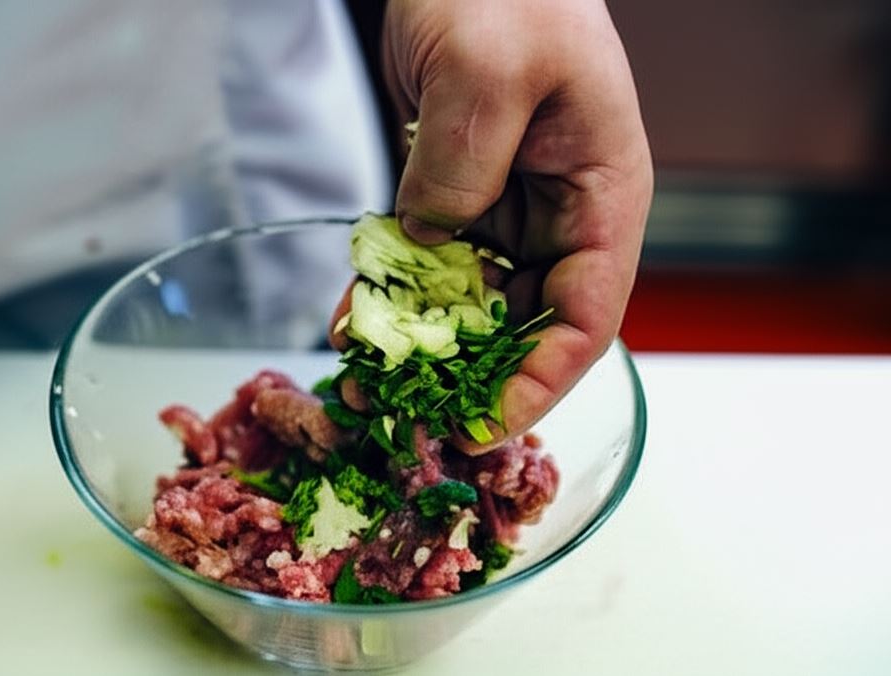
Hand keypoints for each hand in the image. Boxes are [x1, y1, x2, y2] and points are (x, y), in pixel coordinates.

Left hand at [382, 0, 652, 449]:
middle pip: (527, 323)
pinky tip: (353, 321)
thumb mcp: (488, 69)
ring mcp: (506, 208)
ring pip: (473, 303)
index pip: (587, 316)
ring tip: (368, 380)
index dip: (540, 382)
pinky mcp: (457, 196)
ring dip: (425, 345)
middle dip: (471, 377)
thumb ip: (462, 168)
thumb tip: (429, 244)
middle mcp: (560, 214)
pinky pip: (429, 264)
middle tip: (408, 417)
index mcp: (602, 195)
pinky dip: (394, 297)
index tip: (481, 425)